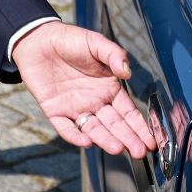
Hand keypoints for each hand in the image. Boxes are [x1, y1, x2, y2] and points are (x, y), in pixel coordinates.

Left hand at [13, 23, 152, 157]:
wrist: (39, 40)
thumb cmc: (72, 40)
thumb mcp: (96, 43)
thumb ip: (114, 55)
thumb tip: (127, 73)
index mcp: (109, 89)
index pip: (128, 113)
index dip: (140, 127)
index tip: (152, 141)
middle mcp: (95, 103)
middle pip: (115, 125)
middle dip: (128, 139)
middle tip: (139, 152)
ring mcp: (75, 109)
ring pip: (93, 130)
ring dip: (105, 140)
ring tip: (117, 148)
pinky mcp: (55, 111)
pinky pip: (66, 128)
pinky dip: (75, 136)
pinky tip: (86, 142)